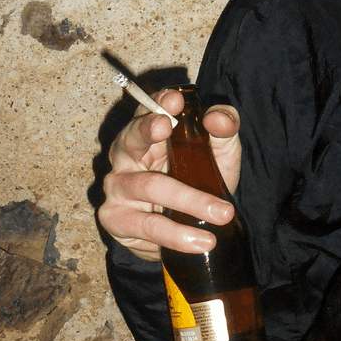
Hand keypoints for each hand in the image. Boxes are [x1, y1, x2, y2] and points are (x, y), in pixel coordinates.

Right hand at [98, 89, 241, 262]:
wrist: (192, 227)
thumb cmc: (201, 179)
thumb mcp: (221, 152)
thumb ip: (225, 129)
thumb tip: (217, 118)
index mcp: (150, 131)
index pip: (150, 108)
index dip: (159, 101)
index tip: (175, 99)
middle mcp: (126, 154)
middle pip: (131, 137)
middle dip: (147, 129)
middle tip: (165, 126)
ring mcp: (118, 186)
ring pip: (148, 187)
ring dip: (188, 200)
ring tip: (221, 213)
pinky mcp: (116, 219)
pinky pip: (145, 226)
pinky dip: (175, 235)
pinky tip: (199, 241)